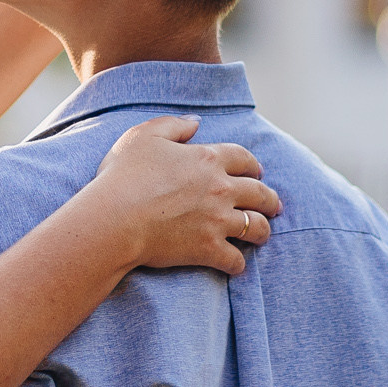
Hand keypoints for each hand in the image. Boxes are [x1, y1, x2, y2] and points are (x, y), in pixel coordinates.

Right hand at [78, 115, 277, 274]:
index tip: (256, 171)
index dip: (253, 165)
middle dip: (270, 199)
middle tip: (273, 205)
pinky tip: (236, 264)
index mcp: (208, 158)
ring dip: (262, 230)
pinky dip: (238, 263)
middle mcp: (221, 188)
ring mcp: (218, 221)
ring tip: (262, 234)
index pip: (244, 159)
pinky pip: (236, 260)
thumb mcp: (143, 136)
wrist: (114, 219)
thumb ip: (173, 125)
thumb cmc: (124, 176)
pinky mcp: (209, 249)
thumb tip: (196, 121)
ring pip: (256, 227)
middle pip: (260, 193)